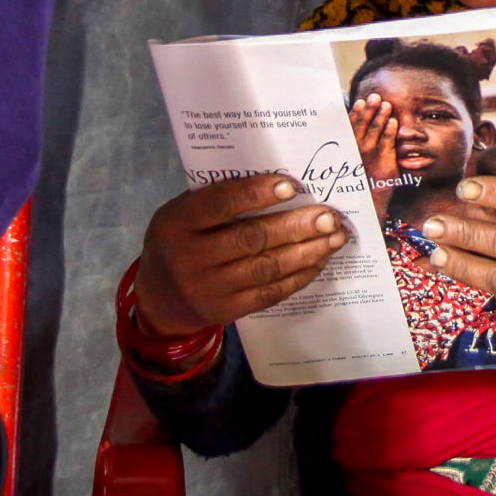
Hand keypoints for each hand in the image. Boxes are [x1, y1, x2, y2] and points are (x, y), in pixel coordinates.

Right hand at [134, 174, 348, 335]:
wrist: (159, 298)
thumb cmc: (179, 239)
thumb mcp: (181, 212)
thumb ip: (216, 199)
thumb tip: (278, 185)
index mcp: (177, 222)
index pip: (220, 204)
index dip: (256, 194)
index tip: (291, 186)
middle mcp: (191, 257)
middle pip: (251, 238)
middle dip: (295, 226)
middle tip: (329, 215)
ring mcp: (209, 288)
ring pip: (266, 268)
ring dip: (307, 252)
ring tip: (335, 237)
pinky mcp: (227, 310)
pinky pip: (270, 293)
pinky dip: (298, 276)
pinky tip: (319, 261)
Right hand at [349, 92, 398, 178]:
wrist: (369, 202)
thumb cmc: (361, 180)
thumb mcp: (351, 164)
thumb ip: (353, 145)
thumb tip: (352, 128)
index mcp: (348, 148)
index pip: (351, 126)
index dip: (356, 113)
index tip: (361, 101)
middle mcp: (357, 149)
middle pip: (363, 124)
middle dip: (370, 109)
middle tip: (375, 96)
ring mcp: (370, 154)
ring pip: (376, 129)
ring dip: (381, 115)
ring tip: (386, 104)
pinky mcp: (385, 160)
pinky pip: (388, 141)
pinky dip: (390, 130)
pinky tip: (393, 121)